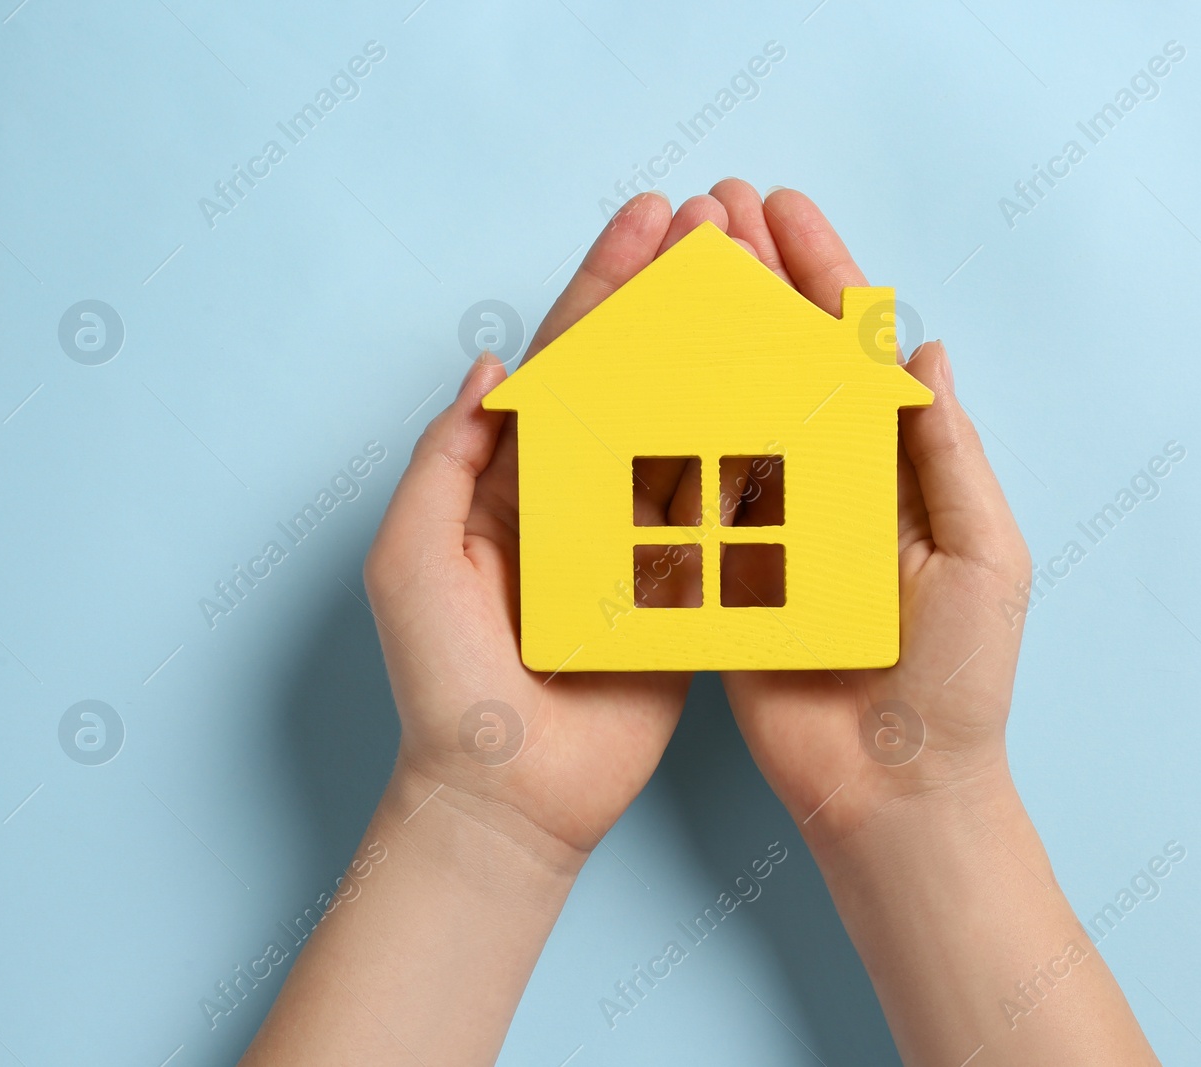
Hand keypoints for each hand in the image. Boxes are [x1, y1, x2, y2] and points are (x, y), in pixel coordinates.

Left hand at [362, 191, 731, 865]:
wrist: (506, 795)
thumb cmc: (444, 683)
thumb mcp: (412, 557)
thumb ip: (446, 458)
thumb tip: (493, 368)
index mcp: (513, 478)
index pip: (566, 359)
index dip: (604, 284)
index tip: (647, 219)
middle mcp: (581, 496)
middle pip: (636, 376)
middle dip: (675, 298)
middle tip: (720, 229)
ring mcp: (638, 541)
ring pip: (687, 430)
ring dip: (723, 358)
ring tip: (765, 288)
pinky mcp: (686, 590)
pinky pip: (724, 513)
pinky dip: (754, 454)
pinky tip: (788, 397)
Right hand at [708, 181, 1033, 844]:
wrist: (894, 793)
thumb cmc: (959, 683)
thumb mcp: (983, 559)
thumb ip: (949, 456)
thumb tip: (925, 350)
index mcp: (897, 469)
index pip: (856, 350)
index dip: (823, 275)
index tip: (783, 212)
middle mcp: (831, 482)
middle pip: (784, 361)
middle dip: (751, 282)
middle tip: (710, 213)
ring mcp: (771, 525)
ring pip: (730, 410)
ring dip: (701, 339)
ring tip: (667, 270)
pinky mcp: (721, 574)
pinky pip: (689, 494)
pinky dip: (663, 434)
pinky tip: (635, 378)